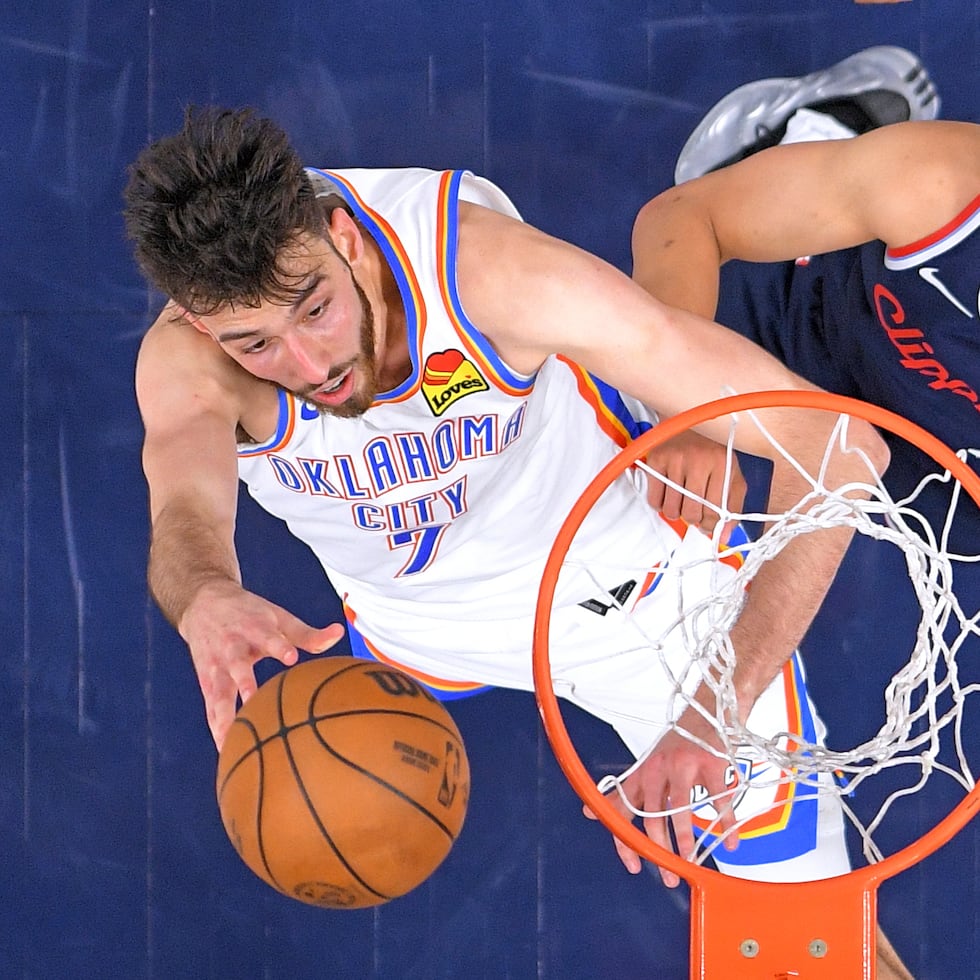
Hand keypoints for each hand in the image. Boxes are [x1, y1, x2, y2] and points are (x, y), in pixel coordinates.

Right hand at [178, 579, 345, 749]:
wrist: (203, 605)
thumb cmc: (249, 614)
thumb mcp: (278, 617)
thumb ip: (307, 633)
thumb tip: (340, 634)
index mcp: (254, 629)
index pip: (268, 637)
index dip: (279, 646)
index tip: (291, 657)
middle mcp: (232, 648)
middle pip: (238, 667)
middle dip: (246, 684)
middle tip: (255, 702)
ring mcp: (217, 668)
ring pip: (220, 695)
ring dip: (226, 718)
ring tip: (234, 743)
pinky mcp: (207, 682)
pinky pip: (211, 708)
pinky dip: (217, 728)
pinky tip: (226, 751)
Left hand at [584, 704, 738, 887]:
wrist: (706, 713)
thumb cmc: (676, 745)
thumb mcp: (645, 768)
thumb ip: (622, 793)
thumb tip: (589, 812)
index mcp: (641, 774)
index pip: (623, 811)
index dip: (625, 841)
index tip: (634, 865)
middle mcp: (657, 769)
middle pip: (652, 816)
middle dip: (660, 850)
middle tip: (670, 874)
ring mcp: (683, 765)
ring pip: (679, 808)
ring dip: (685, 839)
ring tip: (692, 861)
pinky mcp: (709, 763)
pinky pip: (718, 800)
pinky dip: (726, 825)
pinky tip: (730, 841)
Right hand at [643, 429, 745, 536]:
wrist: (688, 418)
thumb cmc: (712, 450)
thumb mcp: (732, 474)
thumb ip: (733, 506)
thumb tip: (724, 537)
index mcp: (722, 464)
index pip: (715, 511)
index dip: (711, 525)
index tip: (707, 526)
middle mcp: (698, 461)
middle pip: (691, 513)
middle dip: (693, 520)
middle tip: (694, 513)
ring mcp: (675, 460)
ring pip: (671, 509)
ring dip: (676, 512)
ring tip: (681, 502)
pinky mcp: (656, 460)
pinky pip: (654, 499)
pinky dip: (660, 504)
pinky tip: (668, 495)